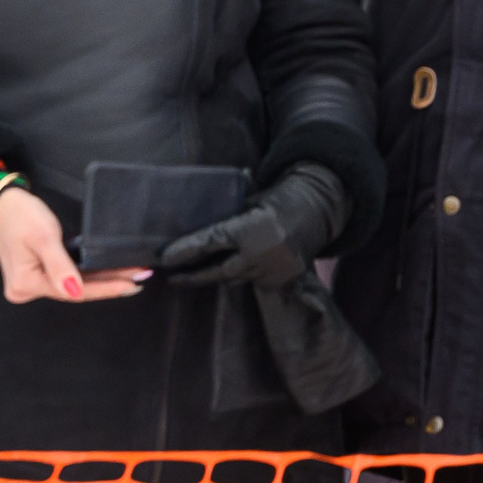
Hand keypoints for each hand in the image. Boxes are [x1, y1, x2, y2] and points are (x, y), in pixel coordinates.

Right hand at [0, 186, 147, 303]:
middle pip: (77, 290)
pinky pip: (69, 276)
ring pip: (75, 283)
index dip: (105, 288)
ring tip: (132, 275)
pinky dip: (90, 273)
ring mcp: (33, 283)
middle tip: (140, 278)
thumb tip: (75, 291)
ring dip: (103, 279)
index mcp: (26, 284)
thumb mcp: (42, 236)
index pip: (74, 292)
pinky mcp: (39, 273)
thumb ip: (59, 265)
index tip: (131, 285)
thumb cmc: (19, 215)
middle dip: (109, 284)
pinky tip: (110, 271)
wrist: (1, 204)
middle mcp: (28, 289)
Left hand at [159, 163, 349, 287]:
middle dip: (192, 276)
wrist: (318, 211)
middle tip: (171, 278)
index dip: (185, 251)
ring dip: (214, 276)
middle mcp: (259, 253)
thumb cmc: (279, 200)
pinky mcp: (279, 280)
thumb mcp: (251, 200)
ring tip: (193, 274)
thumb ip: (228, 211)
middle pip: (216, 271)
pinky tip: (227, 271)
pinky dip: (239, 275)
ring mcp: (270, 270)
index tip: (165, 258)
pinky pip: (250, 281)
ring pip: (233, 278)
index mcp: (250, 228)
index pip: (210, 242)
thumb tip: (194, 212)